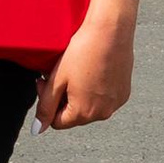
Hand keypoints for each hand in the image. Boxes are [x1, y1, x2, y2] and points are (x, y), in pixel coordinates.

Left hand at [36, 1, 134, 131]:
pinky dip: (95, 89)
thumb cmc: (82, 53)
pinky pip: (104, 98)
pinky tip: (92, 70)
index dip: (47, 102)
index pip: (57, 122)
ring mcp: (116, 103)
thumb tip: (38, 130)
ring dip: (79, 94)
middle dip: (63, 98)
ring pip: (89, 106)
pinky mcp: (124, 92)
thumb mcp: (57, 80)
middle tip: (58, 75)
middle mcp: (103, 113)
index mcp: (84, 113)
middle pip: (74, 115)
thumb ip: (45, 107)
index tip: (46, 81)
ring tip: (76, 71)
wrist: (110, 32)